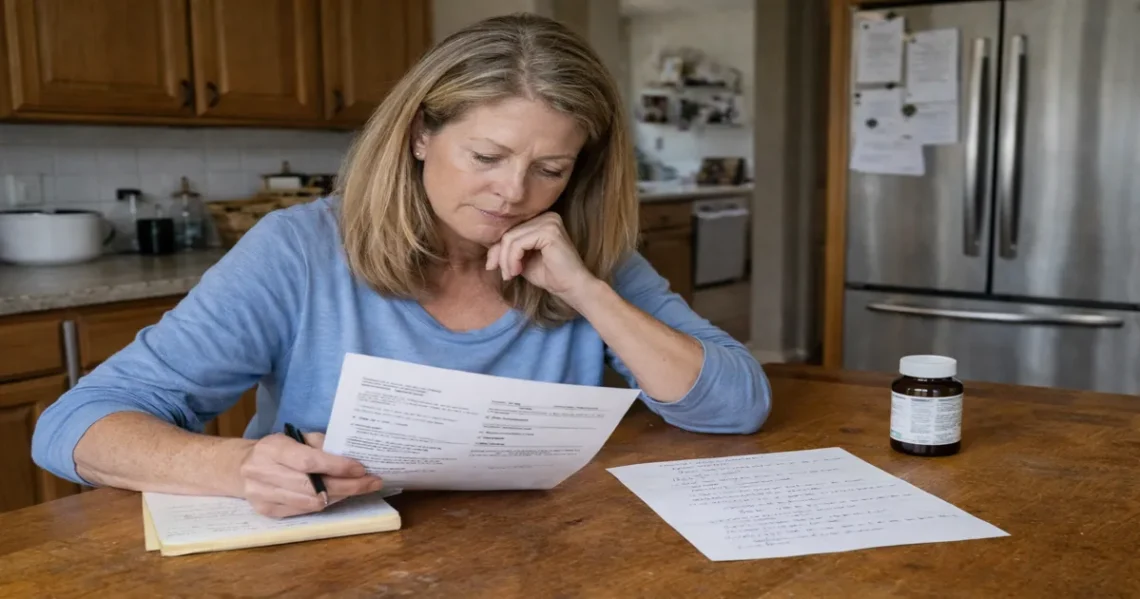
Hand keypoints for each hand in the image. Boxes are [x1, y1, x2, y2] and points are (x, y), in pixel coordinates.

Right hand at [236, 432, 382, 517]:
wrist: (239, 468)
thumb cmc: (277, 449)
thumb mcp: (295, 437)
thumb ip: (320, 443)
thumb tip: (352, 453)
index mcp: (271, 448)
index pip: (308, 461)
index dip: (337, 466)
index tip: (361, 468)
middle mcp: (262, 472)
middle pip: (312, 486)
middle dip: (347, 485)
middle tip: (372, 482)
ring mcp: (262, 495)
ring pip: (310, 502)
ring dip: (340, 496)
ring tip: (361, 489)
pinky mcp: (266, 511)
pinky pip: (303, 511)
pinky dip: (326, 504)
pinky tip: (340, 496)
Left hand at [486, 212, 596, 298]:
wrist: (571, 288)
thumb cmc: (550, 275)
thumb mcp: (521, 260)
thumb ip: (507, 251)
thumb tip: (488, 251)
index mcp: (541, 219)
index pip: (510, 229)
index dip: (497, 248)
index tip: (493, 267)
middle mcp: (546, 215)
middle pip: (508, 232)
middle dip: (500, 256)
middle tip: (504, 275)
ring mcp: (549, 222)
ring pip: (510, 238)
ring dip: (506, 260)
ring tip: (510, 275)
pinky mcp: (549, 232)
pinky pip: (518, 244)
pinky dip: (512, 259)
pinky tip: (517, 271)